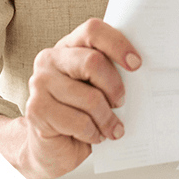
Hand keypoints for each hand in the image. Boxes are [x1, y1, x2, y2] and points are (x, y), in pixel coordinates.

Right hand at [0, 19, 140, 178]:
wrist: (53, 147)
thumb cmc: (82, 112)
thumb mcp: (98, 87)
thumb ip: (110, 72)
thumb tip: (142, 72)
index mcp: (69, 45)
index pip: (93, 31)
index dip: (118, 45)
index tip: (136, 64)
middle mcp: (50, 59)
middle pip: (92, 62)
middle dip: (114, 87)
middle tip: (120, 102)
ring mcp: (39, 83)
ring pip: (89, 98)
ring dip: (107, 118)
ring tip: (111, 128)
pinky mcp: (36, 109)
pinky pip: (79, 121)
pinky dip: (94, 133)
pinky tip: (94, 135)